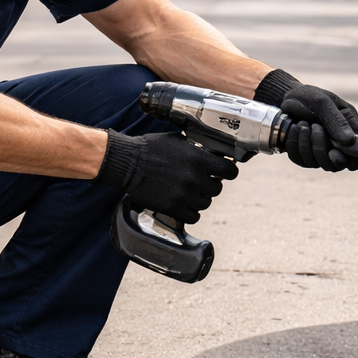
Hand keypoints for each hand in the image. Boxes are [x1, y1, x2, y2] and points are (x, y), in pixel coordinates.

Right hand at [93, 131, 237, 223]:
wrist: (128, 163)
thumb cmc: (151, 148)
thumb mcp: (178, 141)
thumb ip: (197, 150)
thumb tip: (211, 156)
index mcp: (198, 159)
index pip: (229, 171)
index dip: (228, 172)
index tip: (224, 173)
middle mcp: (194, 178)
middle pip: (217, 189)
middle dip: (210, 185)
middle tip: (200, 182)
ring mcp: (184, 194)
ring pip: (206, 203)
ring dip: (199, 198)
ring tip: (188, 192)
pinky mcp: (172, 207)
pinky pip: (193, 216)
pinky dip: (190, 212)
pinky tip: (183, 203)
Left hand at [279, 84, 357, 171]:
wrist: (287, 97)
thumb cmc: (309, 97)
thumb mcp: (323, 102)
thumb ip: (336, 120)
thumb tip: (349, 141)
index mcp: (351, 127)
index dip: (356, 158)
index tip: (338, 152)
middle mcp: (339, 143)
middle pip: (341, 163)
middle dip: (324, 149)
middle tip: (315, 128)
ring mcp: (323, 151)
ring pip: (321, 163)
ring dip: (307, 143)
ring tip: (302, 123)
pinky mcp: (305, 155)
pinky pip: (301, 159)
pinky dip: (295, 144)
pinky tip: (294, 128)